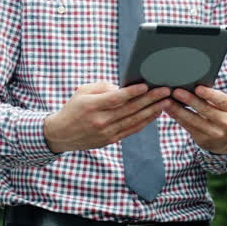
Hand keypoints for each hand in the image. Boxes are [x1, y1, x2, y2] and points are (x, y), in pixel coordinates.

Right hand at [44, 81, 170, 152]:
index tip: (147, 85)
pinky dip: (145, 122)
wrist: (61, 134)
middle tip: (165, 91)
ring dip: (152, 110)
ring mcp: (106, 132)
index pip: (116, 98)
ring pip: (134, 120)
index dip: (132, 92)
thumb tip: (123, 88)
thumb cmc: (73, 108)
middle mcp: (100, 120)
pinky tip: (155, 113)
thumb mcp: (82, 92)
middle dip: (150, 99)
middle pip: (130, 109)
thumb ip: (103, 87)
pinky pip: (131, 130)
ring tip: (166, 101)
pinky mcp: (110, 140)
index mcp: (91, 106)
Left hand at [162, 86, 226, 154]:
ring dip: (178, 110)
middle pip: (205, 110)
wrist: (226, 138)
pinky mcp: (203, 140)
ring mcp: (215, 133)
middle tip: (176, 92)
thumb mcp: (223, 104)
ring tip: (167, 101)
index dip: (209, 94)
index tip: (197, 88)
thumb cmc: (220, 113)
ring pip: (194, 120)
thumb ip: (210, 95)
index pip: (220, 99)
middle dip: (189, 100)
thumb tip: (189, 83)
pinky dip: (177, 118)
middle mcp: (226, 122)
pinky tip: (169, 111)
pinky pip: (188, 127)